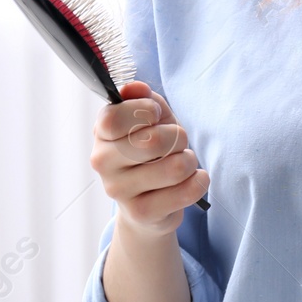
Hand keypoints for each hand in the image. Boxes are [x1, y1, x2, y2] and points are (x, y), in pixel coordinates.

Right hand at [89, 80, 208, 237]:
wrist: (149, 204)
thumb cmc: (151, 152)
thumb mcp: (150, 119)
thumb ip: (144, 99)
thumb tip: (136, 88)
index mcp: (101, 133)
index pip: (116, 117)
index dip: (146, 111)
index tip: (155, 116)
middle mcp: (102, 162)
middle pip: (154, 141)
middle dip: (178, 137)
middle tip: (177, 143)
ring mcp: (118, 191)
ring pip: (175, 167)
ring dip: (189, 161)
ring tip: (183, 163)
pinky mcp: (140, 213)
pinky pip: (186, 192)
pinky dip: (199, 182)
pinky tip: (192, 180)